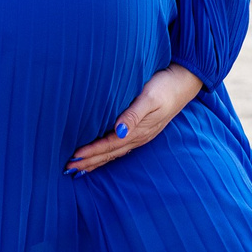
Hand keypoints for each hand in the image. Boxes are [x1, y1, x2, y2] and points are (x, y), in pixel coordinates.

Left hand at [67, 65, 201, 174]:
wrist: (183, 83)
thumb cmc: (164, 87)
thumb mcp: (149, 98)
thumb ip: (134, 114)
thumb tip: (120, 132)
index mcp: (139, 130)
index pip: (109, 144)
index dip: (91, 151)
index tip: (74, 157)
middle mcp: (139, 136)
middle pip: (110, 153)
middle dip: (89, 162)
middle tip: (68, 169)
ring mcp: (141, 135)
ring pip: (114, 153)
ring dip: (96, 161)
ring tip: (79, 169)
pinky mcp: (142, 130)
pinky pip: (120, 148)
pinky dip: (107, 154)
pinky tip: (100, 157)